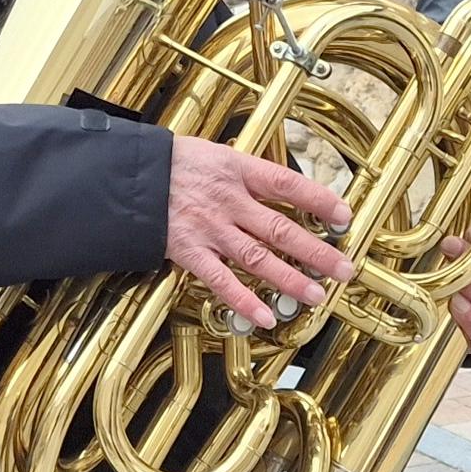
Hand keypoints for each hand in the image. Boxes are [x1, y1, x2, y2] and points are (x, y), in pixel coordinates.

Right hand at [165, 137, 352, 325]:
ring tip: (316, 296)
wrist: (126, 177)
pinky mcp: (189, 252)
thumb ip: (248, 176)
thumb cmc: (173, 164)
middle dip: (316, 252)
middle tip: (344, 269)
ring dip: (289, 279)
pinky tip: (266, 316)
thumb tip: (284, 191)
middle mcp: (227, 201)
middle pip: (280, 228)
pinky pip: (221, 280)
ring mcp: (209, 229)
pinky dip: (244, 301)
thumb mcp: (216, 155)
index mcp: (237, 171)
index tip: (343, 215)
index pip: (287, 184)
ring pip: (257, 258)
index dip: (318, 200)